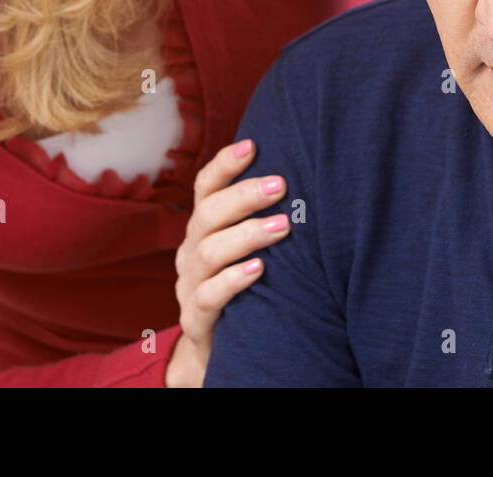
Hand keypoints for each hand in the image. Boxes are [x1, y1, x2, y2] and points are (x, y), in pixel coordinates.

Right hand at [165, 138, 288, 385]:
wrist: (223, 347)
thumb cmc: (246, 285)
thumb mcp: (248, 247)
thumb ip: (264, 216)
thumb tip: (303, 174)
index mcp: (204, 227)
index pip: (206, 187)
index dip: (225, 165)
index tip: (253, 145)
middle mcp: (192, 251)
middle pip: (208, 214)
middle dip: (244, 196)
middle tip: (281, 185)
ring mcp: (190, 284)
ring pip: (209, 252)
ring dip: (247, 235)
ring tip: (283, 226)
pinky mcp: (196, 318)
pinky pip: (209, 296)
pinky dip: (233, 280)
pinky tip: (259, 269)